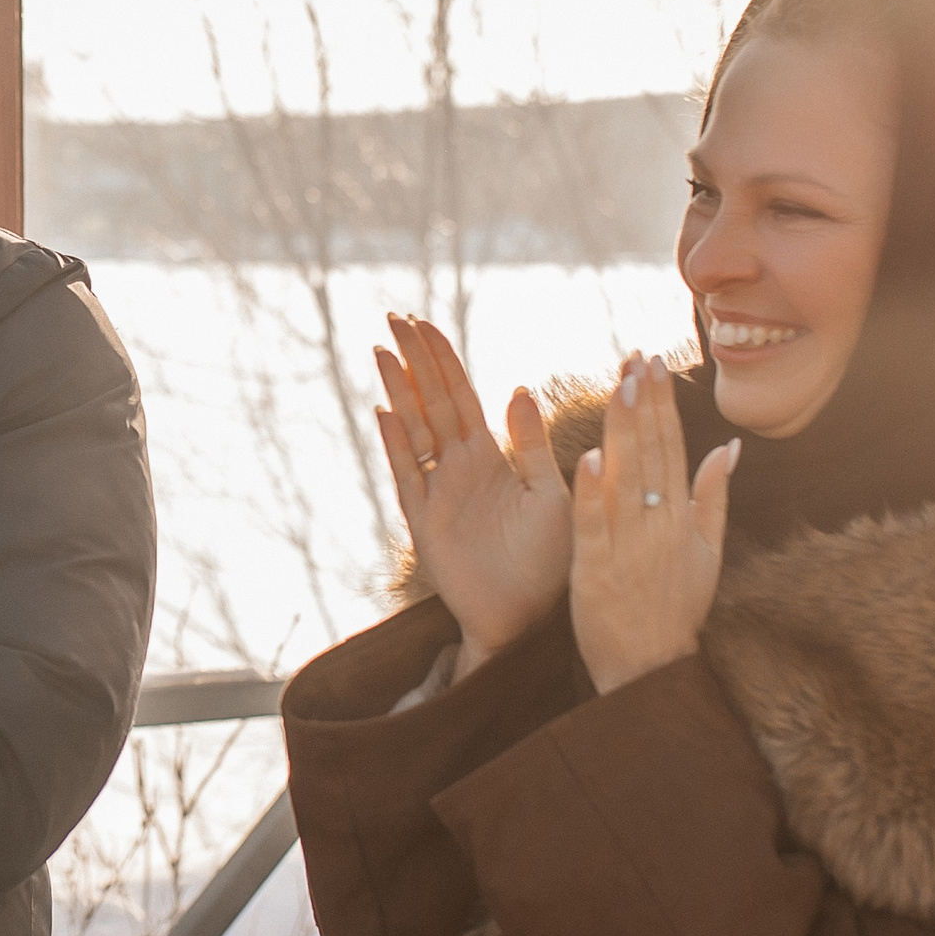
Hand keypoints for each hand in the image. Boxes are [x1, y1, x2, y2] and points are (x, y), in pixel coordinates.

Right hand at [374, 313, 571, 673]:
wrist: (528, 617)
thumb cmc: (548, 560)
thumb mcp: (552, 493)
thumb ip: (532, 444)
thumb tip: (517, 389)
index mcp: (491, 457)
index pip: (461, 396)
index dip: (442, 359)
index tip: (423, 323)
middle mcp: (459, 468)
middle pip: (430, 403)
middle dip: (414, 361)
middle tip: (392, 319)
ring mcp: (437, 493)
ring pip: (414, 430)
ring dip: (399, 391)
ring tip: (382, 352)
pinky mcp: (425, 523)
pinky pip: (407, 476)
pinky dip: (396, 445)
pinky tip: (384, 413)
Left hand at [568, 354, 740, 695]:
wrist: (649, 667)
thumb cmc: (676, 608)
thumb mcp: (708, 554)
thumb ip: (713, 499)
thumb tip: (727, 447)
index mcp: (682, 519)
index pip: (672, 448)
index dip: (663, 405)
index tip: (655, 365)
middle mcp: (658, 527)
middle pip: (650, 455)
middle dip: (644, 403)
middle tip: (637, 358)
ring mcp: (627, 548)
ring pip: (624, 480)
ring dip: (622, 431)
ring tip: (619, 386)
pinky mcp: (595, 571)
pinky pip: (593, 526)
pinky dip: (591, 493)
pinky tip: (588, 456)